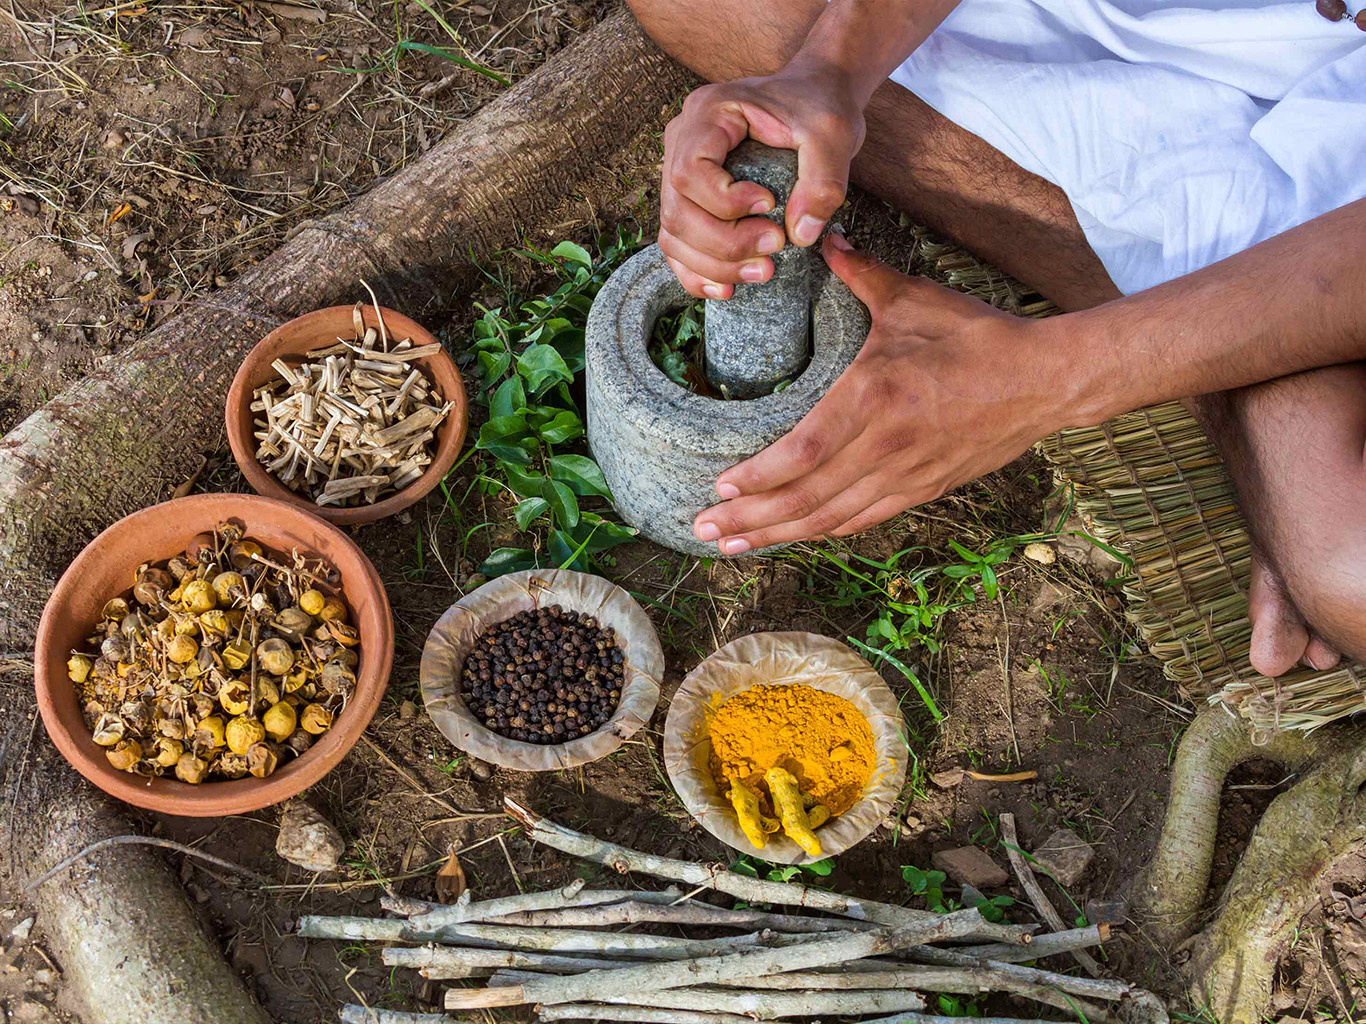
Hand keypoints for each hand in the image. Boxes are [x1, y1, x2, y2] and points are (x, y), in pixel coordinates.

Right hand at [659, 63, 863, 298]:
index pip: (689, 171)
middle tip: (774, 250)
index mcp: (708, 112)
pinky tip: (727, 288)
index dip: (724, 203)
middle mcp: (682, 138)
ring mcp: (679, 169)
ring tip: (763, 272)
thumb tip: (800, 236)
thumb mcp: (833, 134)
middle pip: (677, 210)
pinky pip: (677, 242)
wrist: (814, 95)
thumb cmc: (819, 107)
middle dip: (724, 244)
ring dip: (713, 265)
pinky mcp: (690, 198)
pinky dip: (697, 271)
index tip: (770, 206)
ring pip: (673, 233)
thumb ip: (823, 181)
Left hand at [693, 235, 1068, 552]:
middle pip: (806, 497)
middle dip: (749, 519)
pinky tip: (793, 537)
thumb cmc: (979, 337)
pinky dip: (822, 531)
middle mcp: (886, 447)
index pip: (804, 452)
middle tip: (702, 529)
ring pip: (829, 519)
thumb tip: (822, 240)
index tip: (719, 486)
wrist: (1047, 381)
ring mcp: (906, 476)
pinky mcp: (923, 490)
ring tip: (731, 544)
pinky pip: (862, 521)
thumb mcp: (914, 300)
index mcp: (876, 397)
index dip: (759, 477)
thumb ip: (860, 275)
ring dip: (777, 536)